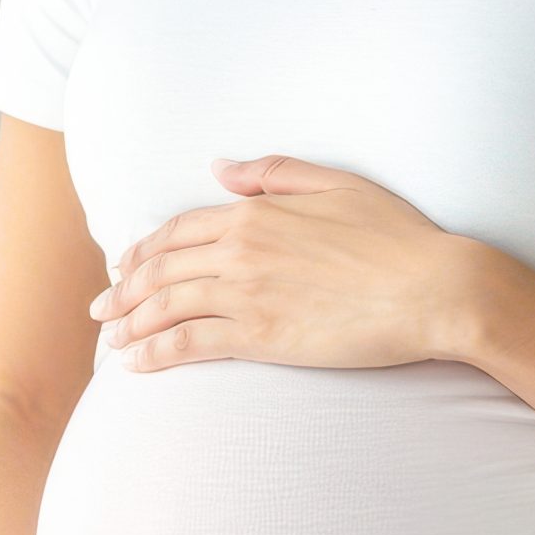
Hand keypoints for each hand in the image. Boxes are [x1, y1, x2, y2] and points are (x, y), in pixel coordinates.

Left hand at [89, 153, 487, 371]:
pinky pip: (189, 345)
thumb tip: (219, 167)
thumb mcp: (336, 183)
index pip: (178, 231)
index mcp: (254, 211)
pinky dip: (154, 354)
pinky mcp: (260, 336)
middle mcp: (240, 249)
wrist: (433, 288)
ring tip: (111, 341)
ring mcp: (247, 293)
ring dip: (130, 325)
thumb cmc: (397, 236)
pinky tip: (135, 366)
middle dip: (123, 292)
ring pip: (166, 307)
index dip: (144, 251)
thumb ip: (272, 173)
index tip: (124, 268)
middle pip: (160, 269)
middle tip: (101, 311)